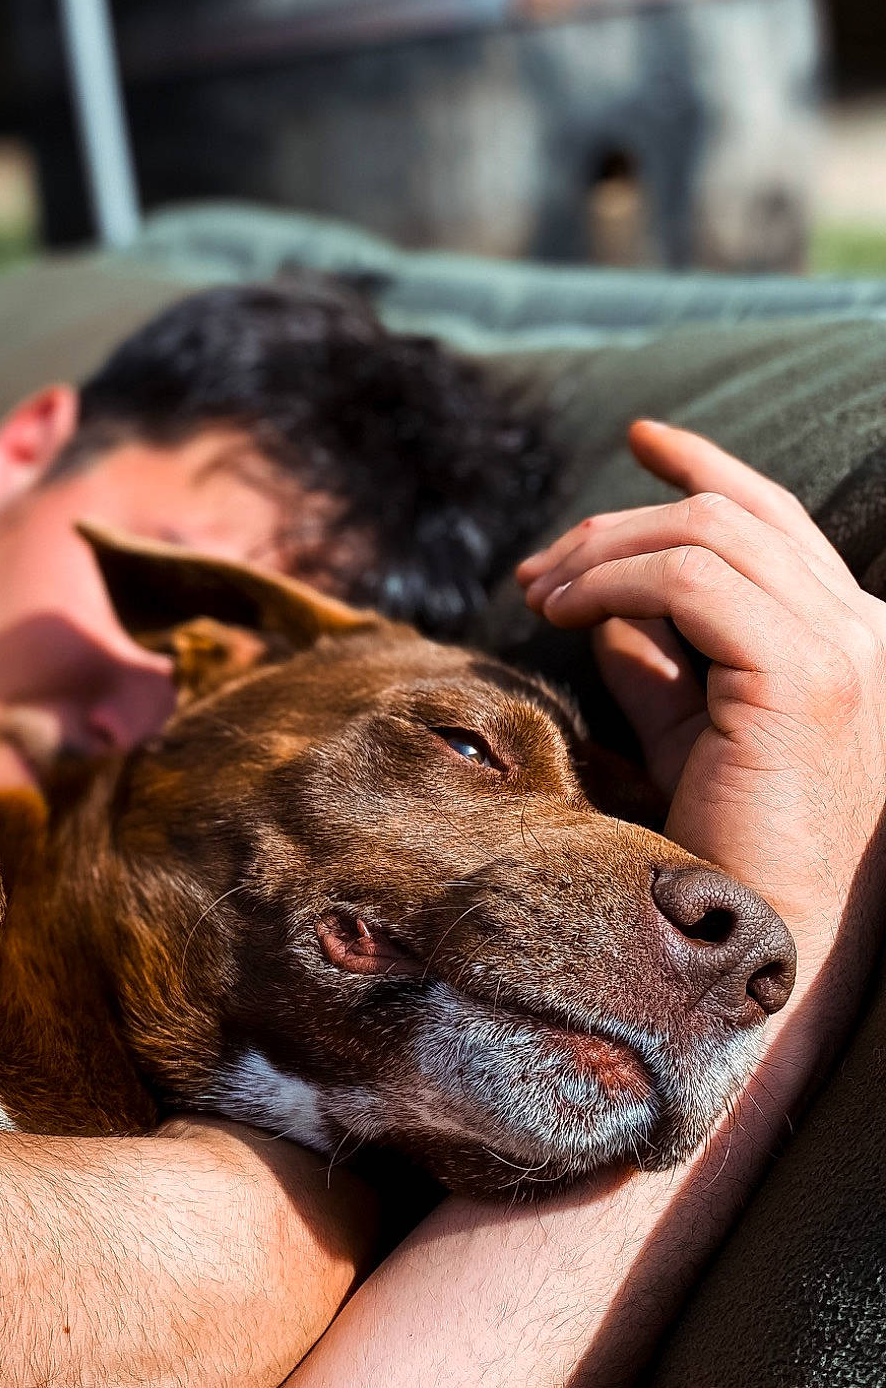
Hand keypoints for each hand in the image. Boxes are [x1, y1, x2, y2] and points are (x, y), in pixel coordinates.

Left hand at [517, 420, 885, 972]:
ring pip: (704, 536)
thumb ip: (659, 662)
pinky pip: (689, 581)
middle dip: (616, 525)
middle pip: (729, 517)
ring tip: (537, 594)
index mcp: (853, 641)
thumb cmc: (724, 857)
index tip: (641, 439)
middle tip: (535, 570)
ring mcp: (846, 652)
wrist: (760, 948)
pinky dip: (612, 580)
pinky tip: (562, 612)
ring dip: (600, 551)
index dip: (707, 468)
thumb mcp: (688, 737)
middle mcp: (868, 635)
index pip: (778, 521)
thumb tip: (602, 604)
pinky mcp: (804, 679)